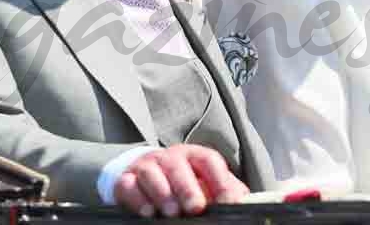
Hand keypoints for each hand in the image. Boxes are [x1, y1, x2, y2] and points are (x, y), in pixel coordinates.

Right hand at [114, 144, 248, 217]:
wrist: (141, 177)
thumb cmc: (181, 182)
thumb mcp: (204, 182)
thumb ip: (224, 189)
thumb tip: (244, 201)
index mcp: (193, 156)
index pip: (209, 160)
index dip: (220, 180)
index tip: (228, 201)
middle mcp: (168, 157)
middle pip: (178, 166)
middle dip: (187, 187)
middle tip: (195, 207)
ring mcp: (145, 167)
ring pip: (152, 174)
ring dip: (163, 194)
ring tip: (172, 212)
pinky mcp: (125, 180)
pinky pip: (128, 186)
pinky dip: (138, 199)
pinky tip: (148, 212)